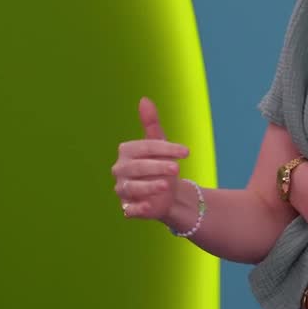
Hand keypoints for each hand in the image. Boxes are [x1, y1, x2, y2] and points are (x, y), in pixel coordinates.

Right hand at [112, 97, 188, 220]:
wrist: (166, 193)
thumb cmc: (160, 164)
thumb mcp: (159, 144)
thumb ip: (151, 123)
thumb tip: (144, 99)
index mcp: (127, 151)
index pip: (145, 147)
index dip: (166, 149)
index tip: (186, 151)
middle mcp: (120, 170)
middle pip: (138, 167)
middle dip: (157, 167)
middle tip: (177, 169)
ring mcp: (122, 189)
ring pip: (132, 188)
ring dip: (148, 187)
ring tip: (165, 186)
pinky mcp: (128, 208)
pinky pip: (130, 209)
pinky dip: (138, 208)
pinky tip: (149, 207)